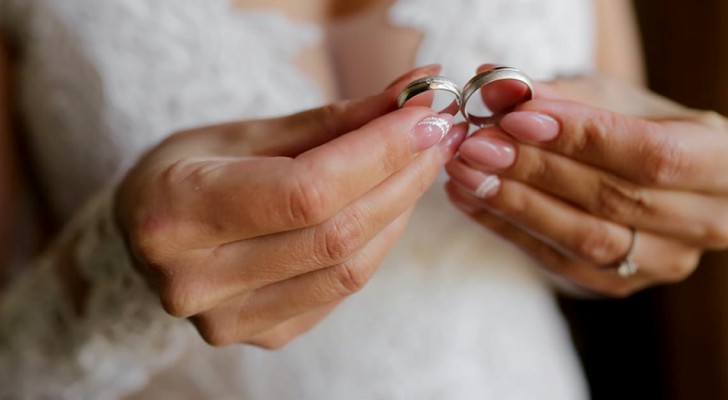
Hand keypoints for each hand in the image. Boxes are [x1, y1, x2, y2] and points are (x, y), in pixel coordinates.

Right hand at [116, 65, 466, 347]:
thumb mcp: (245, 132)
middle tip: (436, 138)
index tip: (425, 120)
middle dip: (400, 180)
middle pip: (333, 234)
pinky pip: (340, 290)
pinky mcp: (261, 336)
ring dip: (398, 213)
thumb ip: (330, 122)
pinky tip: (386, 208)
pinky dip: (375, 245)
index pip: (304, 190)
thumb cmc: (190, 169)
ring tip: (417, 167)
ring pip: (347, 269)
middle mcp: (195, 280)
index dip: (378, 154)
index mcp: (175, 212)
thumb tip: (412, 96)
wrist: (149, 229)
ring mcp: (227, 320)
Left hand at [445, 68, 727, 296]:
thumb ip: (558, 94)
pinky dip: (508, 228)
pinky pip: (558, 261)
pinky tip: (469, 199)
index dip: (579, 137)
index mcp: (719, 162)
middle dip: (535, 170)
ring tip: (463, 172)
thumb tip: (495, 83)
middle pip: (612, 200)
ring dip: (514, 204)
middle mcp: (705, 221)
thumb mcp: (610, 98)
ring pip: (584, 239)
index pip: (649, 153)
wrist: (654, 176)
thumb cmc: (637, 126)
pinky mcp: (620, 283)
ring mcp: (664, 261)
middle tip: (475, 145)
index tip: (515, 118)